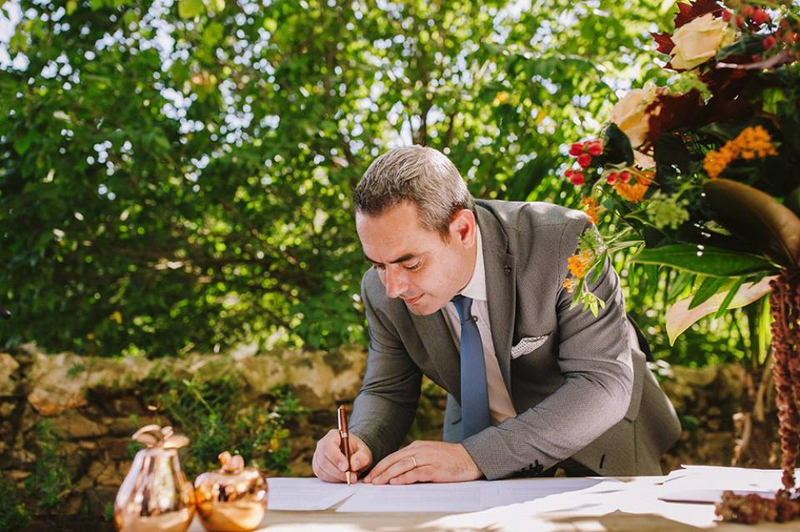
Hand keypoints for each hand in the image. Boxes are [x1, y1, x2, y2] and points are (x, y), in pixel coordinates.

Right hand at [312, 429, 372, 482]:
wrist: (353, 454)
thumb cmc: (357, 451)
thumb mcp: (364, 452)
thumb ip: (362, 457)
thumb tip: (353, 465)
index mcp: (333, 436)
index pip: (328, 446)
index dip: (336, 458)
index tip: (346, 467)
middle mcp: (322, 445)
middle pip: (323, 460)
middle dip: (338, 472)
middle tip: (352, 477)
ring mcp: (318, 456)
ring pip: (322, 470)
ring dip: (336, 477)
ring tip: (350, 478)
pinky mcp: (318, 467)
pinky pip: (322, 476)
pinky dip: (333, 480)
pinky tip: (343, 479)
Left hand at [364, 440, 481, 484]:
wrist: (470, 458)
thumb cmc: (449, 459)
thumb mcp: (429, 455)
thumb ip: (415, 460)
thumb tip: (398, 471)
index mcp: (417, 447)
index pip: (394, 456)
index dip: (381, 466)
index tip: (371, 476)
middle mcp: (420, 450)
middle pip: (395, 460)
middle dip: (380, 471)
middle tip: (369, 481)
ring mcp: (427, 458)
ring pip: (402, 466)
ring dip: (388, 475)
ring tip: (378, 483)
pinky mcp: (435, 468)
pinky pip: (417, 473)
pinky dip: (405, 477)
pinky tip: (396, 482)